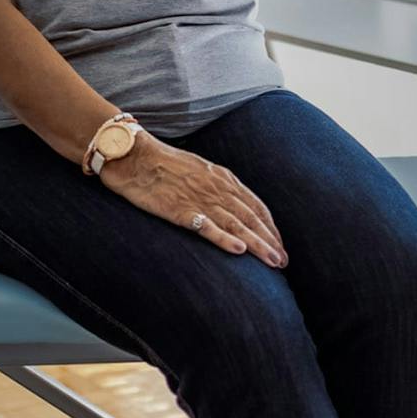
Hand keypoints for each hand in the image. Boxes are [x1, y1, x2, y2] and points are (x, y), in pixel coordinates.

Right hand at [99, 134, 287, 267]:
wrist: (134, 156)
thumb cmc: (164, 163)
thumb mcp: (199, 169)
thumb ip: (217, 186)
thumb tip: (234, 205)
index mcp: (223, 178)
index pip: (255, 206)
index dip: (270, 227)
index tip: (279, 245)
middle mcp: (217, 188)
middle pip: (251, 217)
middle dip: (270, 240)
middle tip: (282, 261)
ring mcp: (200, 199)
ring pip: (236, 224)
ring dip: (257, 245)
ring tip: (272, 262)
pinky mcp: (180, 210)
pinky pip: (206, 226)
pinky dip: (224, 239)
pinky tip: (238, 250)